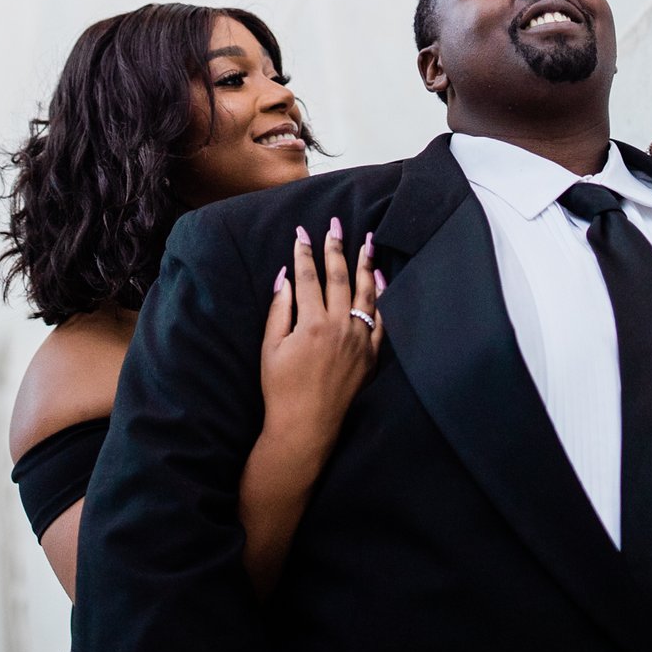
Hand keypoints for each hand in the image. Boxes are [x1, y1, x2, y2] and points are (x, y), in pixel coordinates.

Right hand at [258, 219, 384, 462]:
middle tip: (335, 223)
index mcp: (311, 323)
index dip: (304, 252)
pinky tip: (379, 279)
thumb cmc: (281, 389)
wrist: (306, 427)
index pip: (307, 277)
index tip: (302, 232)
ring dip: (365, 264)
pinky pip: (381, 319)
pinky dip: (381, 297)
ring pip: (365, 293)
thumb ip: (279, 308)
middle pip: (339, 277)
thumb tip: (284, 275)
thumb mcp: (271, 347)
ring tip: (367, 240)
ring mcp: (359, 340)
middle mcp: (339, 327)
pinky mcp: (371, 354)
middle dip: (335, 247)